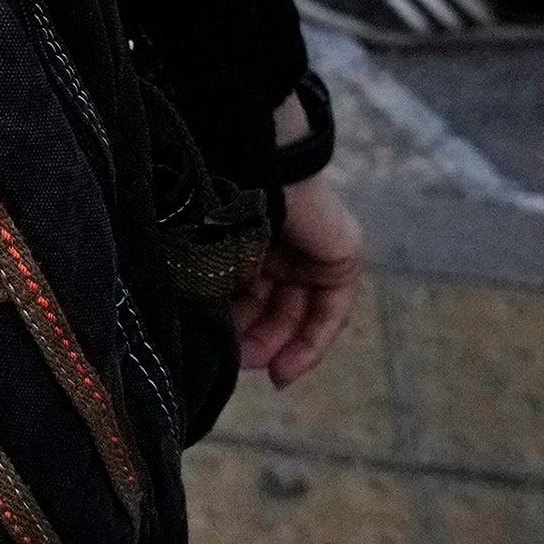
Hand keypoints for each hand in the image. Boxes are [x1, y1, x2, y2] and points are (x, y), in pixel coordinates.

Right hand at [230, 177, 364, 389]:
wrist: (256, 172)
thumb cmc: (221, 209)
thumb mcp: (210, 258)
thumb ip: (213, 294)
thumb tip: (203, 338)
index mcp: (248, 237)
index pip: (246, 292)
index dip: (235, 327)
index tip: (219, 356)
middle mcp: (281, 245)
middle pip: (272, 305)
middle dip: (257, 340)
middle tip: (238, 363)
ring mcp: (312, 253)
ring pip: (298, 313)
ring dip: (280, 347)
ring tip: (261, 371)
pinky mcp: (340, 260)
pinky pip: (329, 312)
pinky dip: (311, 344)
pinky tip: (287, 369)